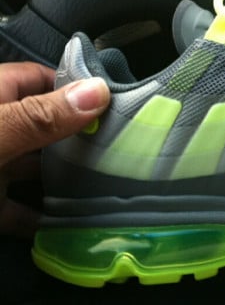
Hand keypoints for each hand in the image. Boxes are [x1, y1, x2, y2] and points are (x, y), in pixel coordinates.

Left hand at [0, 62, 109, 236]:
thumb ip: (41, 117)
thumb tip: (98, 91)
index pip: (41, 80)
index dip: (78, 88)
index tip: (118, 105)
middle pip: (46, 126)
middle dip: (81, 137)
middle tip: (124, 148)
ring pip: (36, 169)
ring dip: (65, 179)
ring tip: (107, 186)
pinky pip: (21, 209)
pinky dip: (42, 218)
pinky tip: (67, 225)